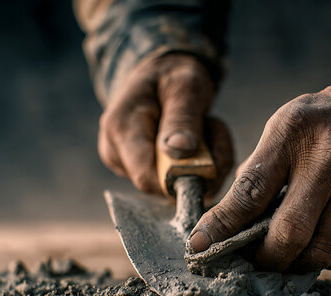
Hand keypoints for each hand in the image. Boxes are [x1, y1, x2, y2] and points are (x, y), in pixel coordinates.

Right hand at [98, 54, 233, 194]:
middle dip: (199, 166)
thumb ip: (182, 118)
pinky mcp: (138, 170)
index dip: (182, 178)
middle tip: (215, 129)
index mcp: (121, 128)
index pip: (147, 177)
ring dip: (201, 163)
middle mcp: (115, 151)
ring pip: (173, 186)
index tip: (212, 154)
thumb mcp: (185, 86)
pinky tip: (196, 140)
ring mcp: (124, 164)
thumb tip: (180, 150)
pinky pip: (174, 182)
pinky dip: (195, 164)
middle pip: (163, 186)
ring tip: (205, 128)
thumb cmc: (172, 75)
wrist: (160, 74)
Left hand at [188, 80, 330, 271]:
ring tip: (284, 256)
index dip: (222, 224)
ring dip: (294, 263)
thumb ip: (255, 176)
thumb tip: (223, 230)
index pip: (250, 190)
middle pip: (289, 232)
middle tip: (254, 260)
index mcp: (294, 131)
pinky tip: (317, 244)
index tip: (200, 246)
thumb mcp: (282, 131)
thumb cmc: (320, 129)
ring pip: (319, 251)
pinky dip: (323, 258)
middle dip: (265, 257)